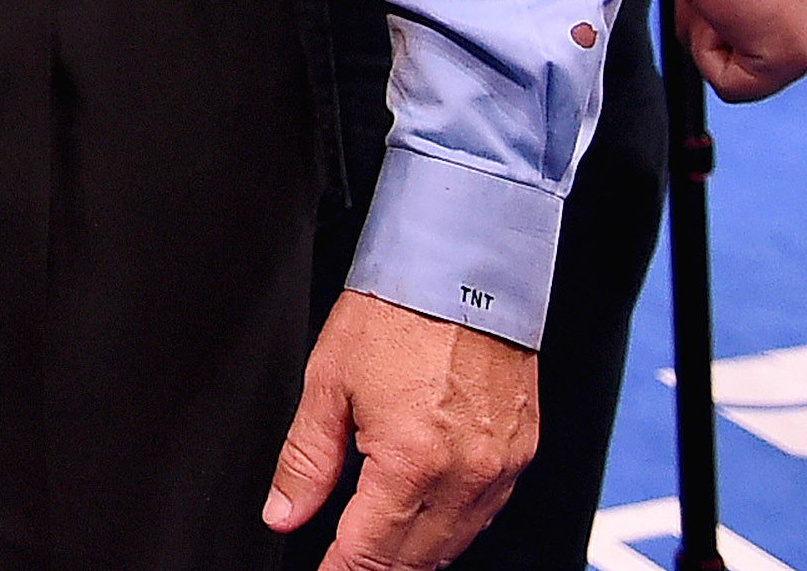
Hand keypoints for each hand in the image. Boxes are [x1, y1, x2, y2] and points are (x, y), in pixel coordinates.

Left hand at [264, 291, 537, 568]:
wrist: (462, 266)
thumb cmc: (396, 311)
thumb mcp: (328, 382)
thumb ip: (305, 460)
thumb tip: (284, 512)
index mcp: (411, 460)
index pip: (371, 550)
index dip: (341, 570)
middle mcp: (465, 473)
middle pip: (417, 557)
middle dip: (377, 566)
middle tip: (346, 561)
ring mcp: (501, 466)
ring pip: (457, 541)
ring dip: (417, 552)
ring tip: (379, 545)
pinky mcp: (522, 451)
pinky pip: (488, 512)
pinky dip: (454, 524)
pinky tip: (427, 513)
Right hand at [665, 0, 806, 99]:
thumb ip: (738, 17)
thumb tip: (714, 30)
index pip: (754, 52)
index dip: (720, 28)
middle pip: (746, 73)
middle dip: (716, 39)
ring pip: (736, 80)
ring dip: (710, 40)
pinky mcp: (789, 60)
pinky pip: (729, 85)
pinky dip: (707, 49)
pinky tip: (721, 8)